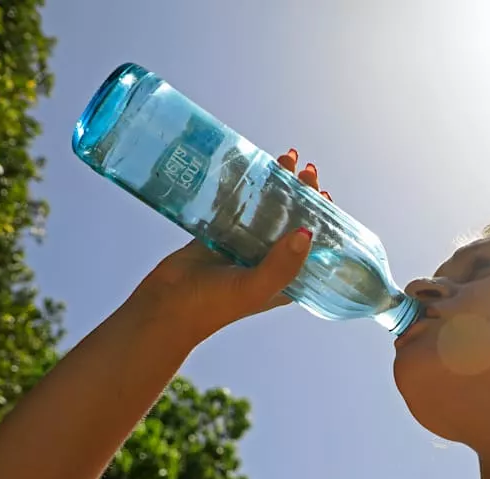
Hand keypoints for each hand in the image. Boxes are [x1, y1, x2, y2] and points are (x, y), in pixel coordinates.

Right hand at [132, 149, 332, 344]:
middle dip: (301, 195)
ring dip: (277, 186)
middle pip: (291, 222)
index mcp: (284, 278)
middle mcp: (268, 261)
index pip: (312, 245)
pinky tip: (251, 167)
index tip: (325, 194)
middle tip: (306, 170)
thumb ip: (282, 264)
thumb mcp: (254, 288)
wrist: (164, 307)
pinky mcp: (219, 235)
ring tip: (285, 160)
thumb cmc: (211, 306)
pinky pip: (237, 207)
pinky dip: (244, 188)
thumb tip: (307, 234)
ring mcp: (244, 247)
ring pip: (266, 210)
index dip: (322, 219)